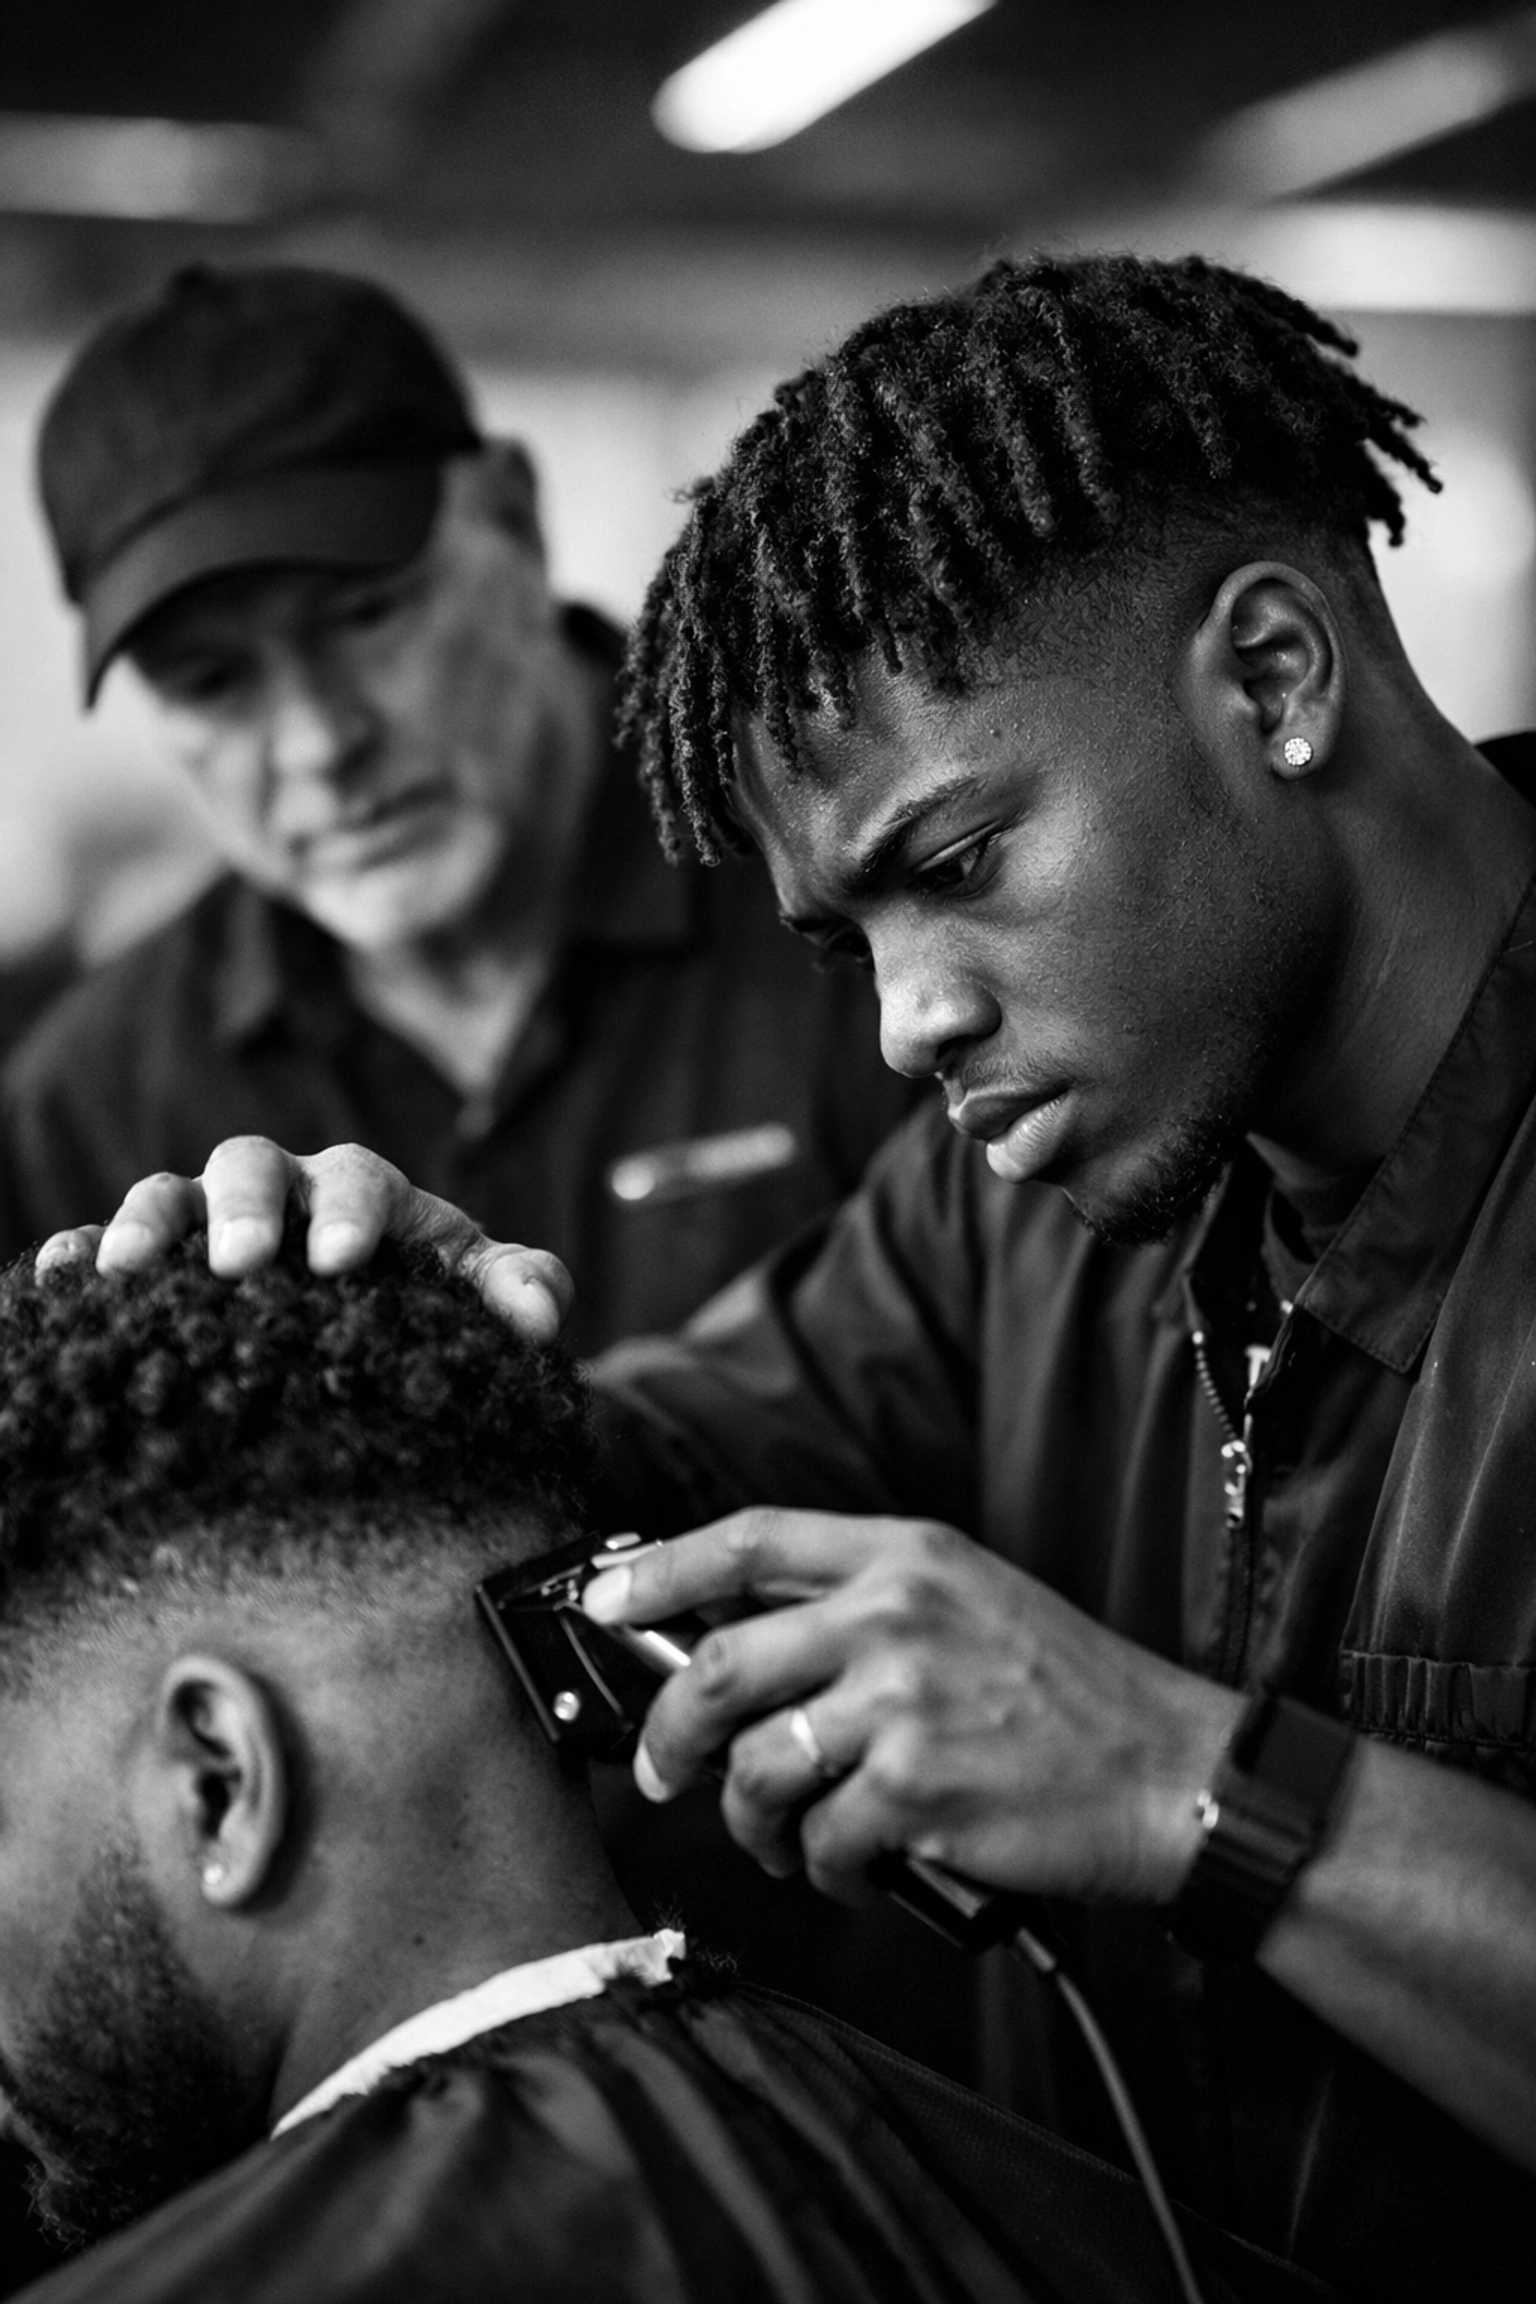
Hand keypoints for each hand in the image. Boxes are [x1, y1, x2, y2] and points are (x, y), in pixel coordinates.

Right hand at [33, 1137, 573, 1341]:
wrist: (386, 1338)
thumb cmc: (432, 1302)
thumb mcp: (482, 1295)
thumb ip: (521, 1291)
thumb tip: (539, 1318)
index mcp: (364, 1193)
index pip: (358, 1180)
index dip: (349, 1212)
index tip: (343, 1261)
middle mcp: (279, 1194)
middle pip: (249, 1164)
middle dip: (244, 1206)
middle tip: (245, 1262)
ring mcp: (209, 1225)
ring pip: (167, 1194)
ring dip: (146, 1225)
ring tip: (123, 1271)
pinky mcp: (159, 1267)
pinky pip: (104, 1247)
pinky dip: (77, 1254)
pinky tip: (59, 1281)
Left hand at [585, 1509, 1240, 1907]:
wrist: (1172, 1771)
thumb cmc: (1073, 1694)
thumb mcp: (972, 1600)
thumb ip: (865, 1603)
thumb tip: (743, 1636)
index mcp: (906, 1553)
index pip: (749, 1537)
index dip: (659, 1568)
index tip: (604, 1596)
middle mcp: (896, 1613)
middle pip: (719, 1662)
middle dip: (669, 1733)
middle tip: (661, 1770)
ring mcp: (902, 1700)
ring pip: (754, 1765)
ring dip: (749, 1822)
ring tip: (783, 1842)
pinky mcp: (915, 1791)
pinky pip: (818, 1840)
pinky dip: (824, 1871)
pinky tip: (859, 1871)